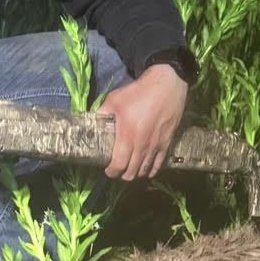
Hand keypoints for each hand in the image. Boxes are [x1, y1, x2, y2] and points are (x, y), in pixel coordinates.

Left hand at [97, 64, 187, 179]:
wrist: (167, 86)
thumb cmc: (139, 92)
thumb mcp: (115, 99)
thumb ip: (102, 112)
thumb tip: (93, 121)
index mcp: (127, 137)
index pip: (118, 165)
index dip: (112, 171)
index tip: (108, 170)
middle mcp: (141, 146)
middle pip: (131, 172)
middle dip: (123, 174)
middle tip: (118, 170)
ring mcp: (155, 146)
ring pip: (144, 170)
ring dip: (136, 173)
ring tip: (130, 170)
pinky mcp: (166, 143)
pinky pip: (158, 164)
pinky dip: (151, 170)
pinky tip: (146, 170)